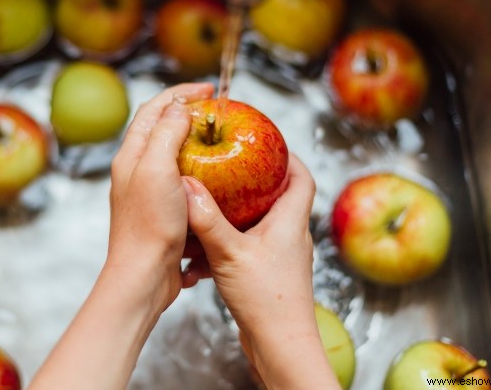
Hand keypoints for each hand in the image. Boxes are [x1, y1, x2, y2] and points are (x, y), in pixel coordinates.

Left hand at [106, 81, 213, 313]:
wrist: (143, 276)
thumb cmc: (149, 224)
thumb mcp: (157, 169)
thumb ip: (166, 134)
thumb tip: (179, 108)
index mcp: (132, 155)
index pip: (153, 110)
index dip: (180, 94)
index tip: (207, 90)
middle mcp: (137, 170)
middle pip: (161, 129)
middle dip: (188, 113)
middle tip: (216, 110)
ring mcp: (149, 192)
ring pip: (173, 155)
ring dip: (195, 142)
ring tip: (220, 139)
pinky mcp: (163, 212)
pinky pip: (183, 182)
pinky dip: (201, 172)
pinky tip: (219, 179)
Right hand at [183, 155, 339, 388]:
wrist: (280, 347)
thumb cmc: (267, 301)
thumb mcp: (230, 253)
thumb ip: (208, 220)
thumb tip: (188, 186)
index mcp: (290, 223)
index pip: (302, 178)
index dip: (288, 157)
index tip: (267, 143)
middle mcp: (291, 237)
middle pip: (280, 197)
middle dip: (255, 181)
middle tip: (230, 168)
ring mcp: (281, 257)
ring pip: (261, 224)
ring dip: (238, 214)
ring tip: (212, 204)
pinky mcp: (269, 276)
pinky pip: (249, 248)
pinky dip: (229, 243)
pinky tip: (205, 251)